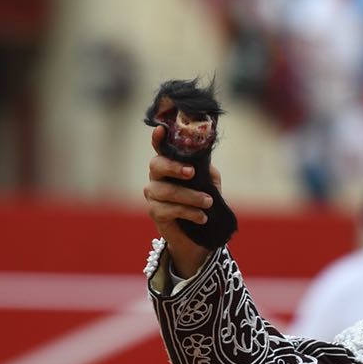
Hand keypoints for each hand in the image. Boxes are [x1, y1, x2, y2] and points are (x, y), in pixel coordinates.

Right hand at [142, 124, 216, 275]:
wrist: (199, 233)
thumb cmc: (202, 202)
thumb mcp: (209, 184)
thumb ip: (205, 171)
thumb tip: (203, 164)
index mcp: (169, 166)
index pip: (160, 149)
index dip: (158, 139)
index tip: (161, 130)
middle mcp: (156, 177)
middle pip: (156, 165)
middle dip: (174, 167)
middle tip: (192, 172)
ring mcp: (153, 195)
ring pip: (167, 191)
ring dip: (190, 196)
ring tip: (209, 202)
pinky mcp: (155, 213)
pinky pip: (169, 209)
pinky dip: (189, 212)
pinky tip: (202, 217)